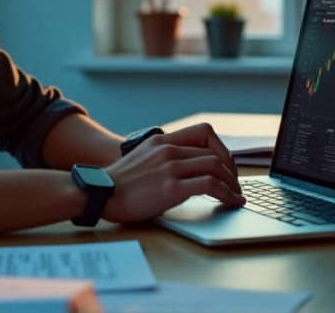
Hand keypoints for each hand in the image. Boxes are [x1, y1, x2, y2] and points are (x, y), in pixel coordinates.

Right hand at [102, 123, 244, 222]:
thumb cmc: (119, 183)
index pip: (203, 132)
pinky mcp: (171, 188)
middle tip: (235, 185)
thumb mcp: (142, 158)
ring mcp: (170, 168)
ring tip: (236, 196)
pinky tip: (231, 202)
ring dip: (232, 184)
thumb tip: (188, 170)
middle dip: (231, 171)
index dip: (221, 148)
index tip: (226, 164)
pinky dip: (227, 194)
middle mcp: (167, 150)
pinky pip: (210, 186)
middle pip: (214, 153)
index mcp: (161, 141)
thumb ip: (164, 158)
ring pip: (216, 167)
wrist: (99, 194)